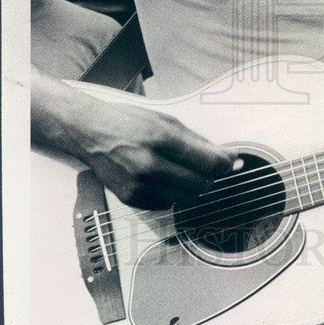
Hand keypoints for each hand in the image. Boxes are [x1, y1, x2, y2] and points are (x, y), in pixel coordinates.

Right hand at [64, 93, 238, 209]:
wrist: (90, 133)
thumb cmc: (129, 122)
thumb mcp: (167, 121)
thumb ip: (199, 142)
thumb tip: (227, 158)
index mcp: (162, 139)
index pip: (209, 163)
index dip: (227, 165)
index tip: (234, 163)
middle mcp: (150, 165)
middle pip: (201, 185)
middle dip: (211, 177)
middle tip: (209, 167)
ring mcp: (140, 186)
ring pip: (187, 198)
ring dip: (193, 187)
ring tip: (184, 171)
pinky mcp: (132, 199)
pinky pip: (167, 204)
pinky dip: (173, 193)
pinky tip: (165, 178)